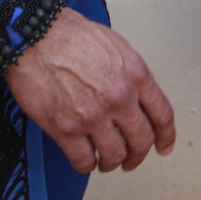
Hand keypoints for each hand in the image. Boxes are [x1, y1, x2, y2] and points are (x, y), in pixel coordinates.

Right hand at [4, 7, 175, 172]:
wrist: (34, 35)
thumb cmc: (69, 34)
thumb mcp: (114, 45)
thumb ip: (129, 74)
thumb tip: (134, 96)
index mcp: (135, 74)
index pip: (162, 115)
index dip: (166, 136)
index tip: (163, 147)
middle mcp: (119, 97)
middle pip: (141, 141)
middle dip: (137, 155)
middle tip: (131, 160)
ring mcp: (93, 115)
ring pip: (114, 155)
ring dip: (111, 162)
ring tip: (105, 161)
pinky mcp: (66, 129)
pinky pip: (84, 161)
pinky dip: (86, 165)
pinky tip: (85, 160)